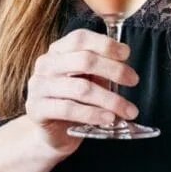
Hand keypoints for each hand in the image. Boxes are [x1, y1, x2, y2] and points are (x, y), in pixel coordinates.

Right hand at [24, 28, 139, 158]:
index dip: (105, 44)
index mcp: (58, 51)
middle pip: (84, 60)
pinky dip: (93, 114)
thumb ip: (101, 68)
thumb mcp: (89, 80)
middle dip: (114, 70)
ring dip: (110, 100)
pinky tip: (109, 119)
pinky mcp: (37, 109)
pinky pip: (69, 109)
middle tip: (133, 80)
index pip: (80, 38)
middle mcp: (46, 65)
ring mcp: (38, 86)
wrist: (54, 133)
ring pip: (81, 88)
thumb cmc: (75, 102)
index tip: (126, 54)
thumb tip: (124, 62)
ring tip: (129, 110)